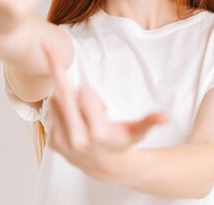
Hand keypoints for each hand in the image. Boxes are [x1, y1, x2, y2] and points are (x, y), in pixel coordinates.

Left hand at [41, 40, 169, 179]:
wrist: (106, 168)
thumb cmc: (122, 143)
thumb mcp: (137, 132)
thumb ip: (150, 122)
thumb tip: (166, 117)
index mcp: (98, 133)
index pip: (85, 95)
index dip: (90, 93)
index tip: (93, 95)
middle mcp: (77, 138)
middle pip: (63, 96)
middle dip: (56, 69)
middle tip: (47, 47)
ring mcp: (63, 141)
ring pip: (57, 102)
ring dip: (68, 98)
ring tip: (84, 112)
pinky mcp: (53, 143)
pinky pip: (52, 112)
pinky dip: (62, 108)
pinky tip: (75, 117)